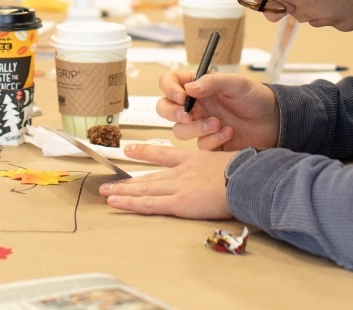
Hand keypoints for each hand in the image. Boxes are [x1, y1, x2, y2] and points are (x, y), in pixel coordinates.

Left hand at [98, 145, 233, 218]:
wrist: (247, 177)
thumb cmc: (246, 170)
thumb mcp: (232, 161)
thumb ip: (224, 167)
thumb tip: (231, 173)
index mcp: (193, 160)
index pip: (165, 156)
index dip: (146, 153)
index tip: (130, 150)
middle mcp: (181, 171)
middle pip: (150, 176)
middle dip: (128, 180)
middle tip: (109, 182)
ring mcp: (178, 186)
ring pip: (144, 188)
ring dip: (123, 191)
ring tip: (106, 192)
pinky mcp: (178, 202)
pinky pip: (149, 203)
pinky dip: (130, 202)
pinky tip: (116, 202)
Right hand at [157, 71, 279, 151]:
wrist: (274, 123)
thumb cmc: (256, 98)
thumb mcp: (237, 84)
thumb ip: (213, 82)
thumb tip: (189, 87)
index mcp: (198, 86)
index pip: (169, 82)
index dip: (169, 89)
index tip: (182, 96)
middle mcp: (195, 105)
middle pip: (165, 108)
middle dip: (172, 113)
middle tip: (188, 116)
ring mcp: (200, 125)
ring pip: (179, 130)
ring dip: (196, 128)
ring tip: (218, 123)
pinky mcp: (209, 143)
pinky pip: (199, 146)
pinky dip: (213, 140)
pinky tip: (229, 133)